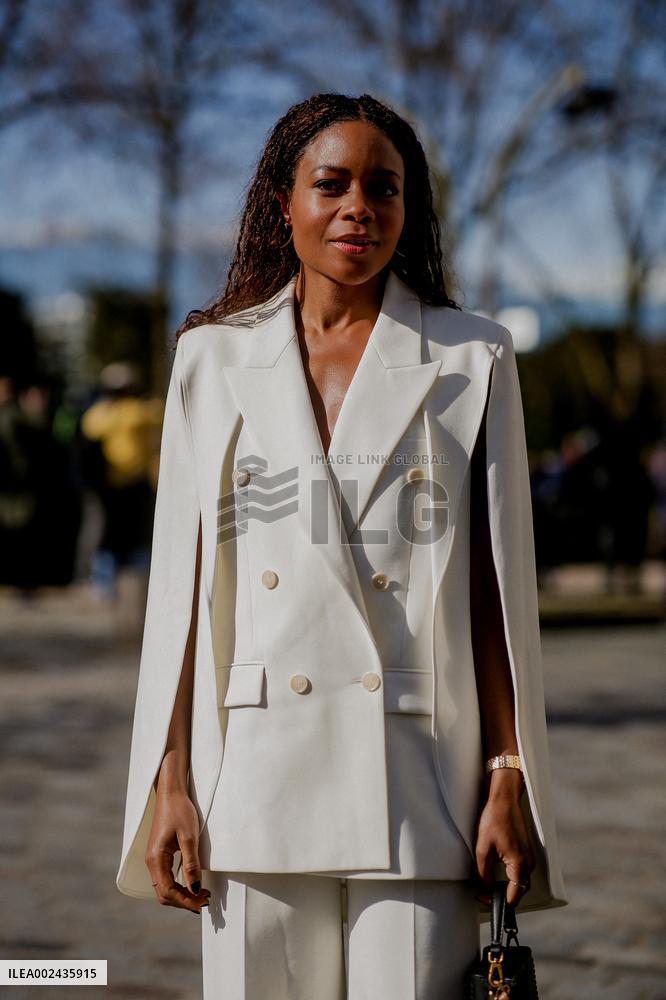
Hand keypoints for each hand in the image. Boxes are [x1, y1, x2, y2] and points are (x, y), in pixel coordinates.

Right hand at [145, 786, 210, 912]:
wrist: (171, 793)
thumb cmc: (179, 811)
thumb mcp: (189, 837)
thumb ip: (191, 864)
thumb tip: (195, 889)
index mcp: (156, 859)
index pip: (168, 891)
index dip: (185, 901)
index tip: (203, 902)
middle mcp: (152, 862)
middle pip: (164, 894)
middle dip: (184, 901)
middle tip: (205, 900)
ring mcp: (154, 859)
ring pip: (165, 887)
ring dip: (182, 894)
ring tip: (201, 895)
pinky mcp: (160, 855)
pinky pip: (166, 878)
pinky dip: (179, 886)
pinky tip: (191, 884)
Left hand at [473, 777, 535, 908]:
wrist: (505, 800)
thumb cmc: (494, 820)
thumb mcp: (483, 849)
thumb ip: (484, 874)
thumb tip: (484, 892)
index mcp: (520, 865)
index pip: (514, 896)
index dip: (499, 903)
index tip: (486, 901)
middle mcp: (529, 863)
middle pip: (519, 891)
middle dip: (504, 897)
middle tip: (485, 896)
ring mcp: (530, 857)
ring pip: (521, 882)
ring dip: (508, 887)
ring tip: (490, 887)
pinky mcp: (527, 851)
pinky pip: (522, 872)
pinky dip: (512, 878)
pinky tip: (499, 875)